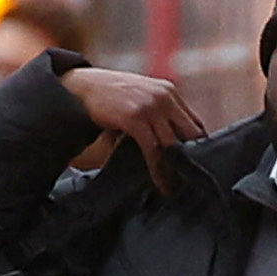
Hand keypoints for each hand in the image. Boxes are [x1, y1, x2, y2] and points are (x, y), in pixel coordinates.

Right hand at [62, 66, 204, 179]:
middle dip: (192, 159)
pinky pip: (153, 149)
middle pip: (190, 134)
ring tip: (176, 188)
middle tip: (193, 182)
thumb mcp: (139, 98)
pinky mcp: (134, 117)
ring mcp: (150, 106)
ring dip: (176, 170)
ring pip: (172, 144)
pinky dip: (158, 170)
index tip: (198, 166)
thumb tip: (173, 144)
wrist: (77, 87)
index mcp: (168, 91)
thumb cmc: (107, 96)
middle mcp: (164, 96)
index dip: (198, 147)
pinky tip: (161, 184)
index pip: (194, 123)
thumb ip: (157, 114)